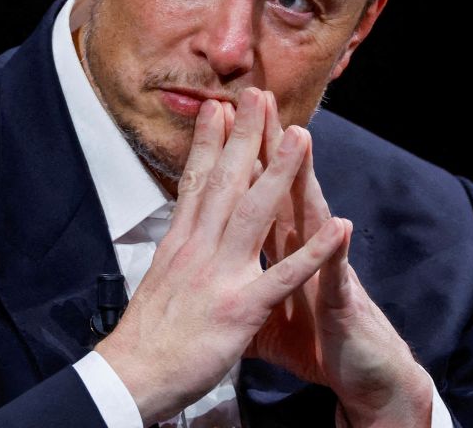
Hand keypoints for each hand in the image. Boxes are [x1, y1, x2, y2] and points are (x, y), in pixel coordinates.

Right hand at [94, 87, 347, 424]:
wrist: (133, 376)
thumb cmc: (143, 339)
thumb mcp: (156, 283)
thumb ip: (175, 257)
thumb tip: (177, 240)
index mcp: (179, 244)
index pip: (195, 182)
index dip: (208, 142)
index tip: (220, 108)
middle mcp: (197, 248)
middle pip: (224, 181)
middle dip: (245, 136)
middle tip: (260, 95)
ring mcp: (220, 274)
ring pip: (255, 211)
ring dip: (280, 171)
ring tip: (302, 136)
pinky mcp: (241, 307)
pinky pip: (285, 274)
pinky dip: (314, 251)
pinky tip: (339, 228)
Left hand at [246, 95, 432, 426]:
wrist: (359, 374)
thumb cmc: (313, 340)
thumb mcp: (260, 311)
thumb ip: (237, 283)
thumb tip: (205, 273)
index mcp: (276, 248)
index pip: (250, 192)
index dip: (233, 157)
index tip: (216, 116)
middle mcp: (301, 248)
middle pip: (279, 187)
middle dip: (266, 144)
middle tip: (255, 98)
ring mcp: (324, 269)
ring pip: (313, 215)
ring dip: (306, 178)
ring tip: (300, 136)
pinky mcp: (341, 302)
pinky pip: (337, 276)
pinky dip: (335, 253)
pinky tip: (340, 227)